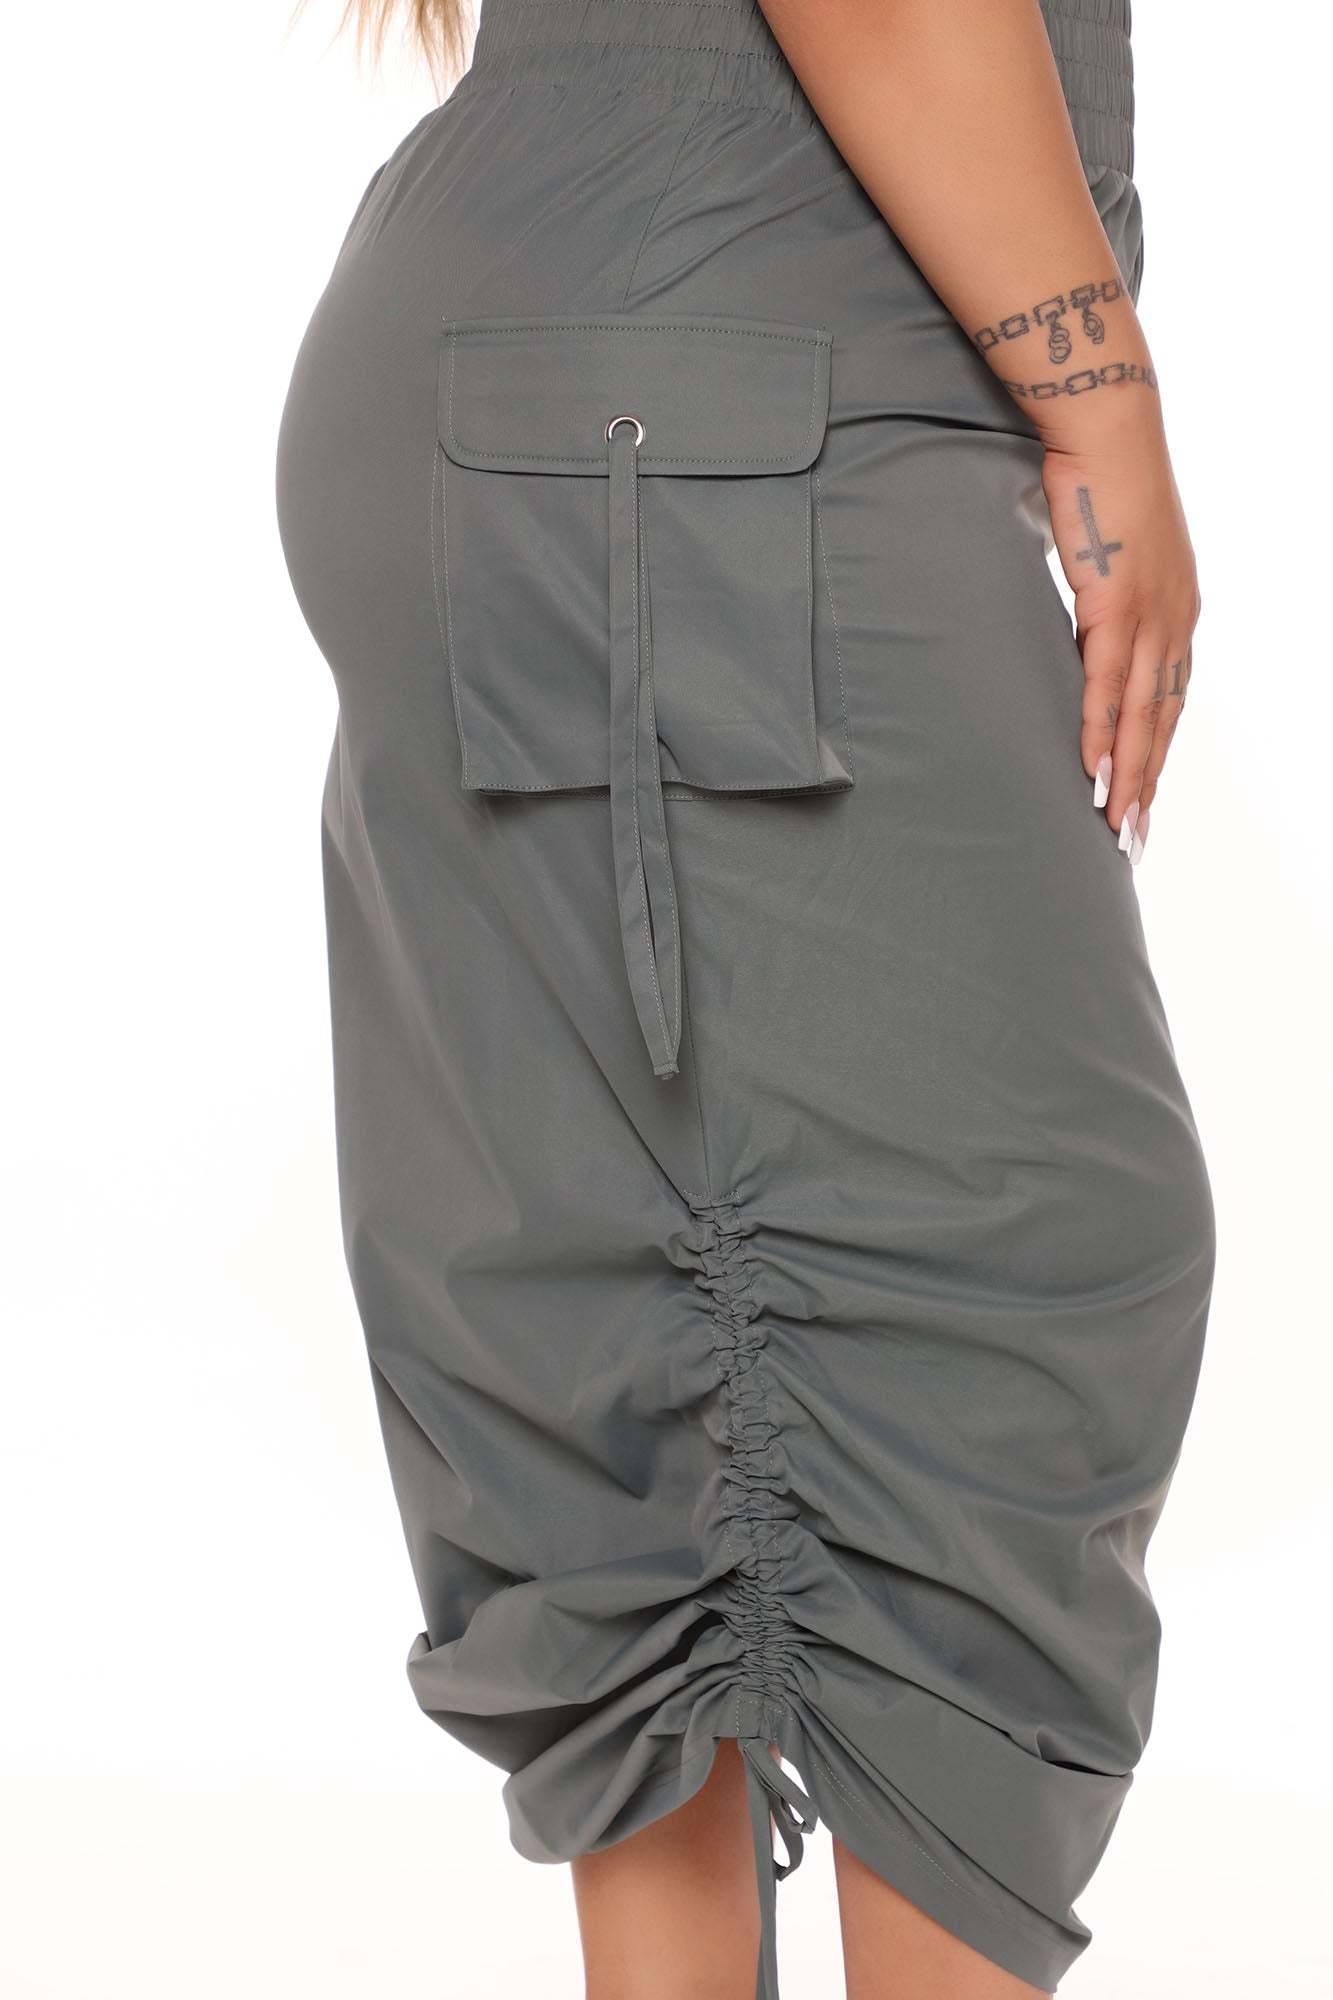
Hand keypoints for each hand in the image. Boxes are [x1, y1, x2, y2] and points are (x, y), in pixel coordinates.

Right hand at [1041, 408, 1198, 862]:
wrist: (1107, 424)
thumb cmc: (1100, 478)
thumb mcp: (1106, 549)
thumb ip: (1099, 594)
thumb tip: (1075, 623)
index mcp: (1174, 606)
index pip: (1167, 696)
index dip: (1155, 750)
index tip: (1140, 795)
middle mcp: (1175, 616)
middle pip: (1162, 717)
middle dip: (1146, 781)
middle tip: (1131, 836)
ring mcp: (1152, 611)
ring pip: (1143, 711)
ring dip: (1128, 771)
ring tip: (1112, 820)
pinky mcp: (1119, 600)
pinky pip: (1109, 680)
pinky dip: (1104, 727)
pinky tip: (1094, 766)